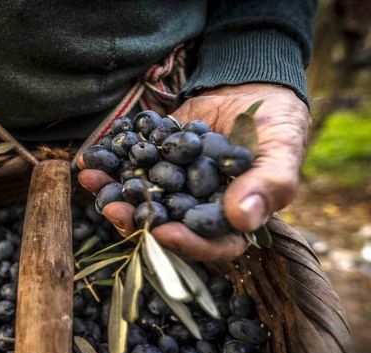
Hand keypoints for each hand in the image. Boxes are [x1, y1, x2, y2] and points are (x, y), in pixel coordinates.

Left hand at [78, 83, 309, 260]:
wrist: (252, 85)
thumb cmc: (278, 121)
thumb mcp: (282, 149)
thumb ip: (269, 185)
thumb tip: (242, 219)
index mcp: (232, 219)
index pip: (211, 245)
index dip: (187, 245)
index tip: (162, 232)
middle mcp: (197, 209)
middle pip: (165, 226)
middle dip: (135, 220)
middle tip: (113, 209)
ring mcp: (173, 186)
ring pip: (140, 199)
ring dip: (113, 193)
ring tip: (92, 181)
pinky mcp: (156, 162)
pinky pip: (130, 167)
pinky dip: (110, 164)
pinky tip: (91, 158)